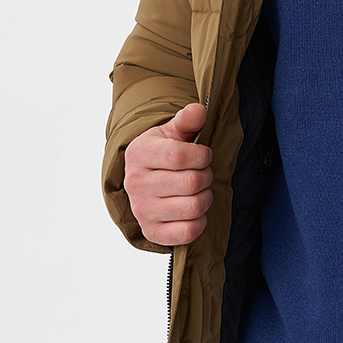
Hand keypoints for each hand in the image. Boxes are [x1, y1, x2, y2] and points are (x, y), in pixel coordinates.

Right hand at [122, 103, 212, 244]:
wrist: (143, 181)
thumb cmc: (162, 154)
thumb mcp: (173, 132)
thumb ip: (187, 119)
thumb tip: (199, 110)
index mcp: (139, 154)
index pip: (179, 156)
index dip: (202, 155)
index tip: (203, 155)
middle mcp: (135, 183)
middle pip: (191, 182)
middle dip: (207, 176)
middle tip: (203, 173)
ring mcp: (142, 210)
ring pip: (193, 207)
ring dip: (206, 197)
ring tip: (199, 190)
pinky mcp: (151, 232)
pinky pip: (188, 231)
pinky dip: (200, 221)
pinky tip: (194, 210)